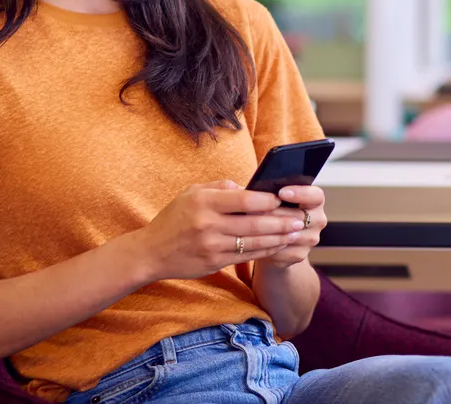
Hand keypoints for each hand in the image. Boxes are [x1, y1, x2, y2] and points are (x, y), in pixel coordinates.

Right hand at [139, 181, 307, 281]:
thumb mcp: (191, 193)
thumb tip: (248, 187)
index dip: (268, 199)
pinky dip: (264, 251)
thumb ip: (220, 187)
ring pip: (253, 242)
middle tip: (299, 219)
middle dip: (280, 222)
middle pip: (254, 223)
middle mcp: (208, 224)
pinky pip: (245, 256)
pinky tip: (277, 246)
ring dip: (278, 238)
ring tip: (295, 233)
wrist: (151, 252)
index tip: (283, 197)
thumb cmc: (174, 217)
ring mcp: (211, 246)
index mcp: (204, 202)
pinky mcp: (214, 263)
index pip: (245, 200)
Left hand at [259, 186, 325, 268]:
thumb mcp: (275, 198)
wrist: (274, 238)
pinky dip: (269, 246)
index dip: (300, 193)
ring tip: (252, 225)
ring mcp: (311, 239)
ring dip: (271, 231)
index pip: (315, 196)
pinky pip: (284, 251)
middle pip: (301, 217)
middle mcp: (318, 219)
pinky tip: (257, 240)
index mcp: (315, 200)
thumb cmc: (273, 211)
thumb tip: (252, 188)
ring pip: (291, 235)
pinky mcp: (301, 254)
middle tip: (256, 209)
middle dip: (277, 213)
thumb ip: (271, 191)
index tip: (281, 192)